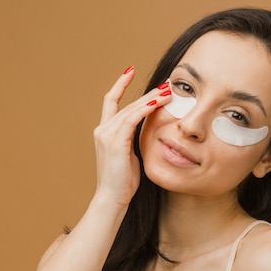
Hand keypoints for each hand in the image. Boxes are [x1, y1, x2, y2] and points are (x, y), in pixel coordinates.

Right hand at [92, 67, 170, 208]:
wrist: (112, 199)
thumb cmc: (123, 182)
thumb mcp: (130, 156)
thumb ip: (134, 142)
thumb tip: (148, 135)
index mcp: (104, 132)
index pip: (111, 101)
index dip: (120, 85)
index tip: (130, 71)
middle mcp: (103, 130)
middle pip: (127, 103)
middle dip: (148, 93)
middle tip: (166, 83)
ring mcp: (107, 134)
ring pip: (131, 108)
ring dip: (151, 98)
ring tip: (168, 91)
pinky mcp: (115, 141)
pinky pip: (132, 118)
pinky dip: (146, 109)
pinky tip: (158, 102)